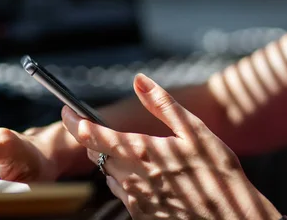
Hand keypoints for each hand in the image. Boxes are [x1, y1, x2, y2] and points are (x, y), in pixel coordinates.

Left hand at [62, 74, 281, 219]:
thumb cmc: (219, 176)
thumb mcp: (197, 133)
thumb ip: (163, 104)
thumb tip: (139, 80)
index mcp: (143, 152)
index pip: (93, 135)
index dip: (74, 121)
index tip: (66, 111)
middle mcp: (133, 178)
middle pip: (98, 155)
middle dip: (100, 142)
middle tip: (118, 136)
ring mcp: (135, 201)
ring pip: (110, 175)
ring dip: (118, 164)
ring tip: (151, 163)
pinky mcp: (140, 217)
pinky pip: (124, 195)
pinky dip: (131, 184)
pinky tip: (157, 183)